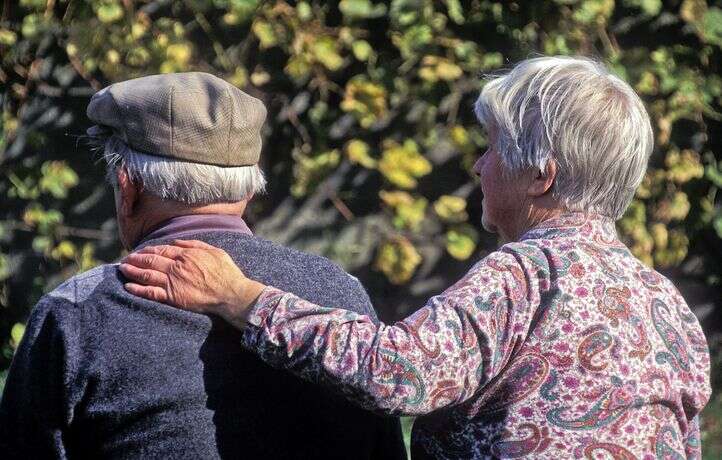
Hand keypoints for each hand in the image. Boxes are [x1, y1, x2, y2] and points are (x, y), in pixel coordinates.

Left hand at [118, 240, 265, 326]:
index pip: (161, 251)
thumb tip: (177, 243)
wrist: (230, 293)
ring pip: (146, 275)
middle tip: (125, 259)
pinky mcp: (173, 297)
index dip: (148, 250)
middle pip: (150, 261)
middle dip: (135, 259)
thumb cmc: (226, 273)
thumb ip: (195, 245)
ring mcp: (173, 283)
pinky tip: (128, 286)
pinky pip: (151, 293)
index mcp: (186, 255)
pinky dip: (138, 289)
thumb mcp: (214, 251)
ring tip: (122, 269)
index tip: (140, 251)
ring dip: (132, 271)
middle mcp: (176, 267)